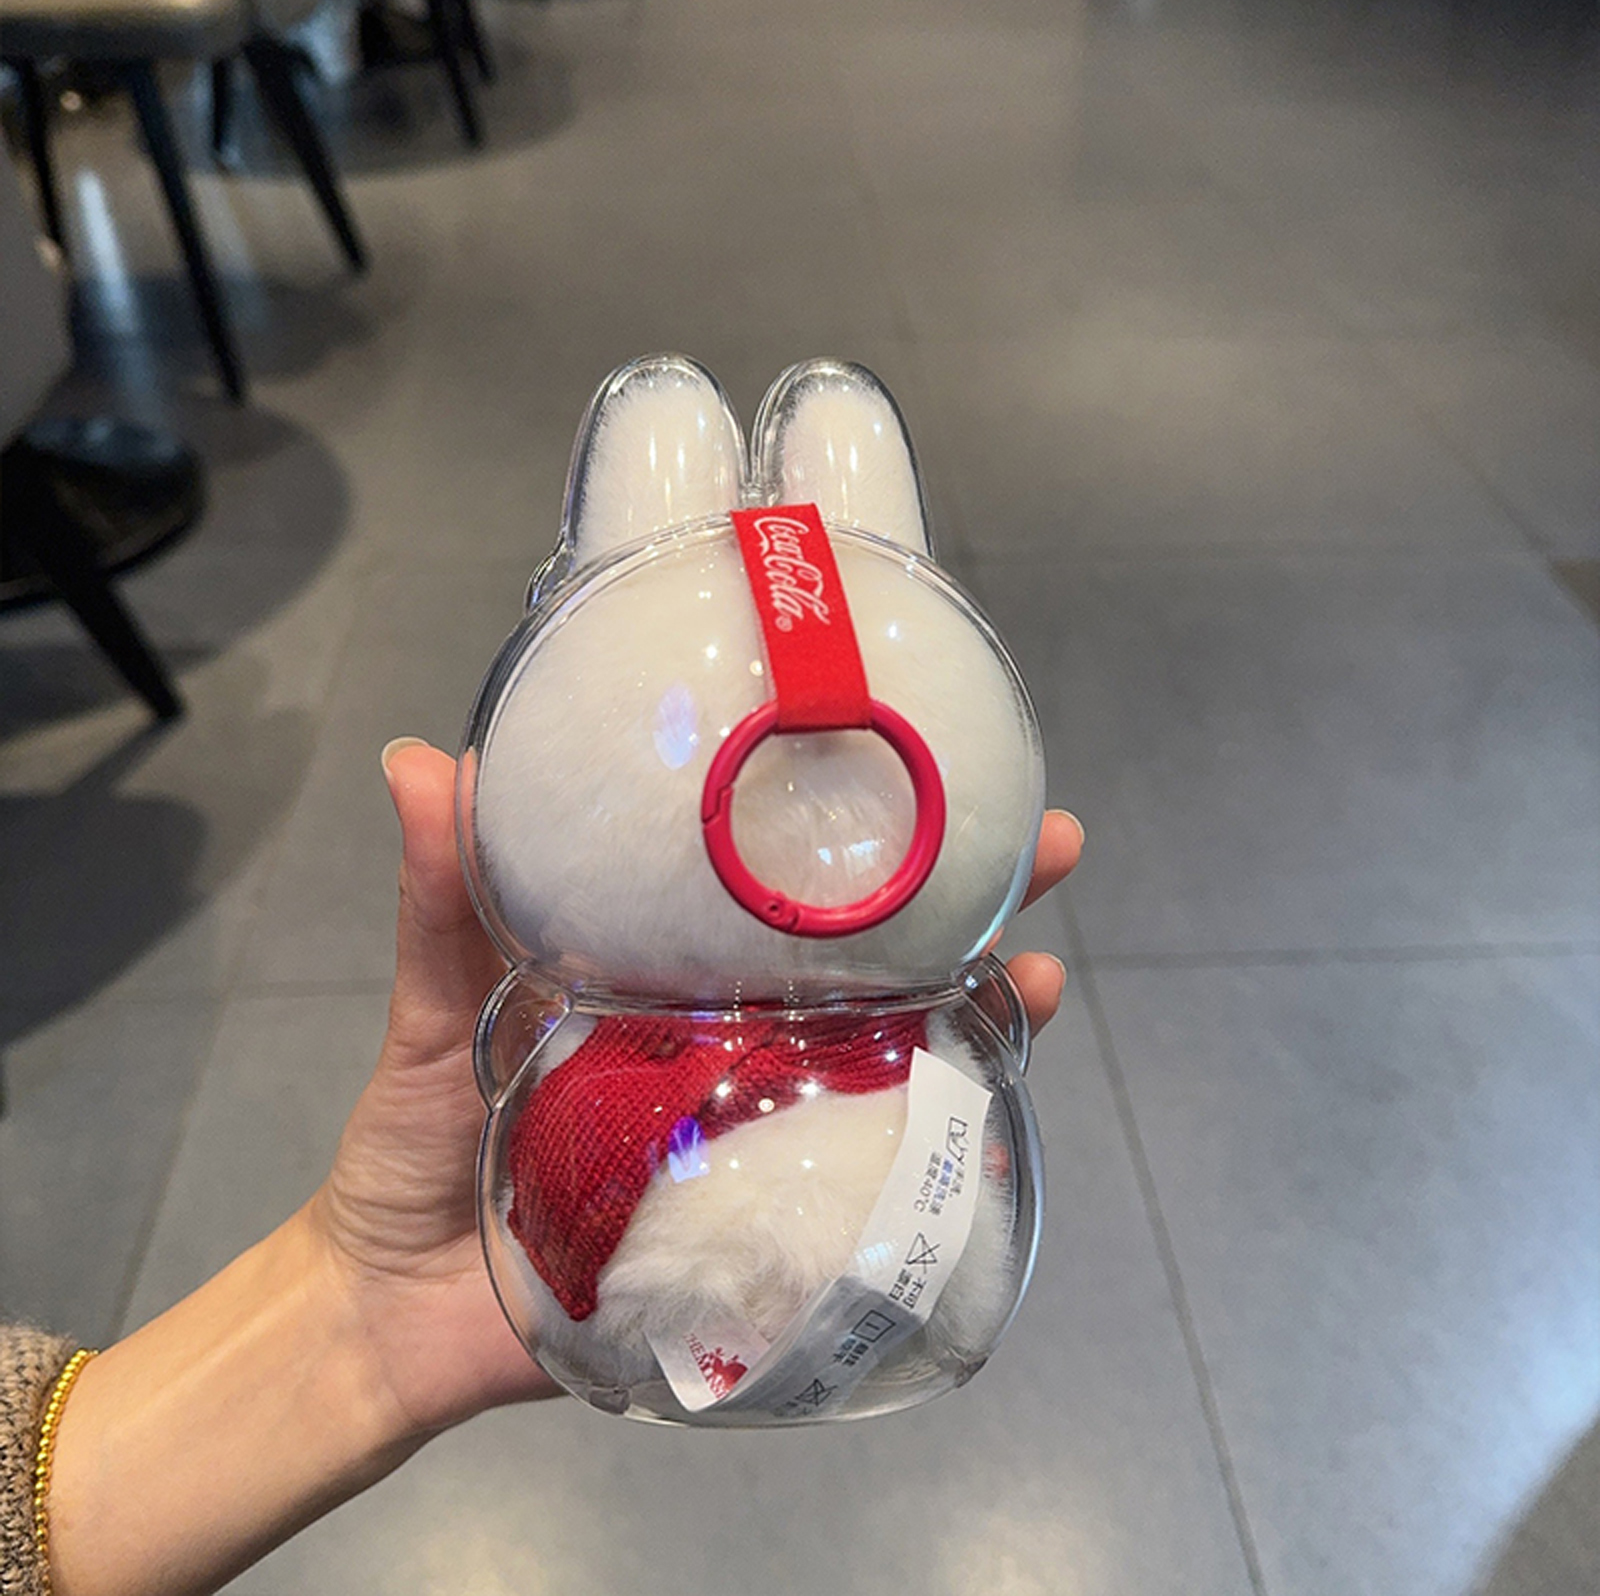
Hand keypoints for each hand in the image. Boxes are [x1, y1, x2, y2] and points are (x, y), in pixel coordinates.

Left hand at [309, 741, 1083, 1436]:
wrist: (395, 1314)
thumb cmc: (413, 1147)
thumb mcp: (432, 1007)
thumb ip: (438, 898)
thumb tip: (415, 757)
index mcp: (673, 981)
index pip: (786, 893)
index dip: (862, 826)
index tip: (937, 752)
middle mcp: (738, 1048)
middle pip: (876, 969)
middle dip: (970, 905)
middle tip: (1046, 850)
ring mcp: (762, 1139)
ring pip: (898, 1070)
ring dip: (985, 1023)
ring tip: (1037, 984)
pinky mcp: (763, 1233)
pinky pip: (864, 1198)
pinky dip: (935, 1168)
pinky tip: (988, 1137)